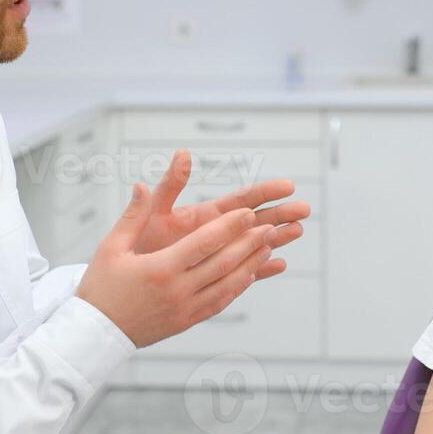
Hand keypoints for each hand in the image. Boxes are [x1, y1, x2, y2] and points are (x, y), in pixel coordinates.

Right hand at [76, 184, 276, 347]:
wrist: (95, 333)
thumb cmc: (100, 288)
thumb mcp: (110, 248)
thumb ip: (132, 216)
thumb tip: (143, 185)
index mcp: (160, 269)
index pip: (204, 243)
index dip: (229, 227)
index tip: (248, 212)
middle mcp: (177, 291)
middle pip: (223, 264)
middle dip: (249, 243)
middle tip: (270, 225)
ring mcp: (185, 309)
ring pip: (227, 285)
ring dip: (251, 265)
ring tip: (268, 247)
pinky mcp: (187, 322)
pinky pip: (220, 303)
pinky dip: (238, 287)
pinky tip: (250, 275)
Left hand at [133, 149, 308, 282]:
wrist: (127, 279)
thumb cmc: (137, 243)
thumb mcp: (154, 212)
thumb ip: (170, 185)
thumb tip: (182, 153)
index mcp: (206, 215)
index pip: (241, 200)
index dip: (265, 192)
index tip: (287, 186)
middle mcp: (217, 233)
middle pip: (256, 221)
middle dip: (280, 214)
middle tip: (305, 210)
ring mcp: (218, 255)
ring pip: (254, 245)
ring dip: (277, 238)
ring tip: (299, 232)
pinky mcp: (215, 276)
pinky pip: (242, 273)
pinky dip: (260, 269)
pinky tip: (279, 265)